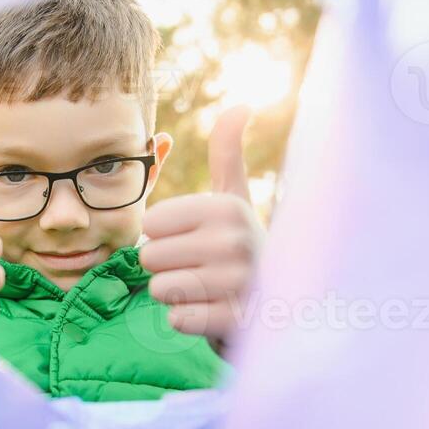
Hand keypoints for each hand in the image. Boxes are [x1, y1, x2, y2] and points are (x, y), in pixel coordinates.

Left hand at [139, 106, 263, 346]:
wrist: (279, 309)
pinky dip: (188, 320)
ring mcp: (236, 284)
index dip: (165, 238)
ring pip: (160, 289)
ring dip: (177, 295)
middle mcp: (234, 242)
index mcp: (228, 208)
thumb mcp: (236, 200)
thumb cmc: (243, 250)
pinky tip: (212, 313)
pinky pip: (177, 319)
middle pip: (150, 257)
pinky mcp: (234, 323)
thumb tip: (241, 105)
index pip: (152, 224)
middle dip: (168, 268)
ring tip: (207, 291)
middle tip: (201, 271)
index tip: (196, 242)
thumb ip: (228, 154)